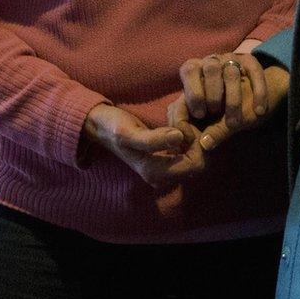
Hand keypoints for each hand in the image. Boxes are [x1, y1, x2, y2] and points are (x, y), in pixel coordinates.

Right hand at [82, 103, 198, 189]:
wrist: (101, 126)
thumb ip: (153, 139)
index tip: (185, 126)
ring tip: (181, 122)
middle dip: (197, 142)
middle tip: (185, 122)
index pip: (196, 165)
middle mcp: (162, 176)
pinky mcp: (165, 161)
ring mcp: (164, 170)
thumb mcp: (129, 132)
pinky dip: (189, 140)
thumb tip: (180, 137)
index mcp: (155, 173)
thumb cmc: (113, 127)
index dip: (196, 144)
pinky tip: (179, 126)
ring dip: (194, 140)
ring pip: (196, 158)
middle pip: (198, 164)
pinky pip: (188, 154)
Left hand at [177, 46, 274, 128]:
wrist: (254, 95)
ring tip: (236, 122)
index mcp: (195, 70)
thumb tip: (205, 144)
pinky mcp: (250, 61)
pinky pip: (255, 71)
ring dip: (233, 98)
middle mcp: (212, 61)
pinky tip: (259, 111)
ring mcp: (231, 59)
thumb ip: (210, 128)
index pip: (189, 70)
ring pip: (231, 71)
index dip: (193, 92)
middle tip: (216, 114)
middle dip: (213, 94)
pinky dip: (258, 92)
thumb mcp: (217, 120)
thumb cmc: (225, 110)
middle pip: (211, 68)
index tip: (199, 114)